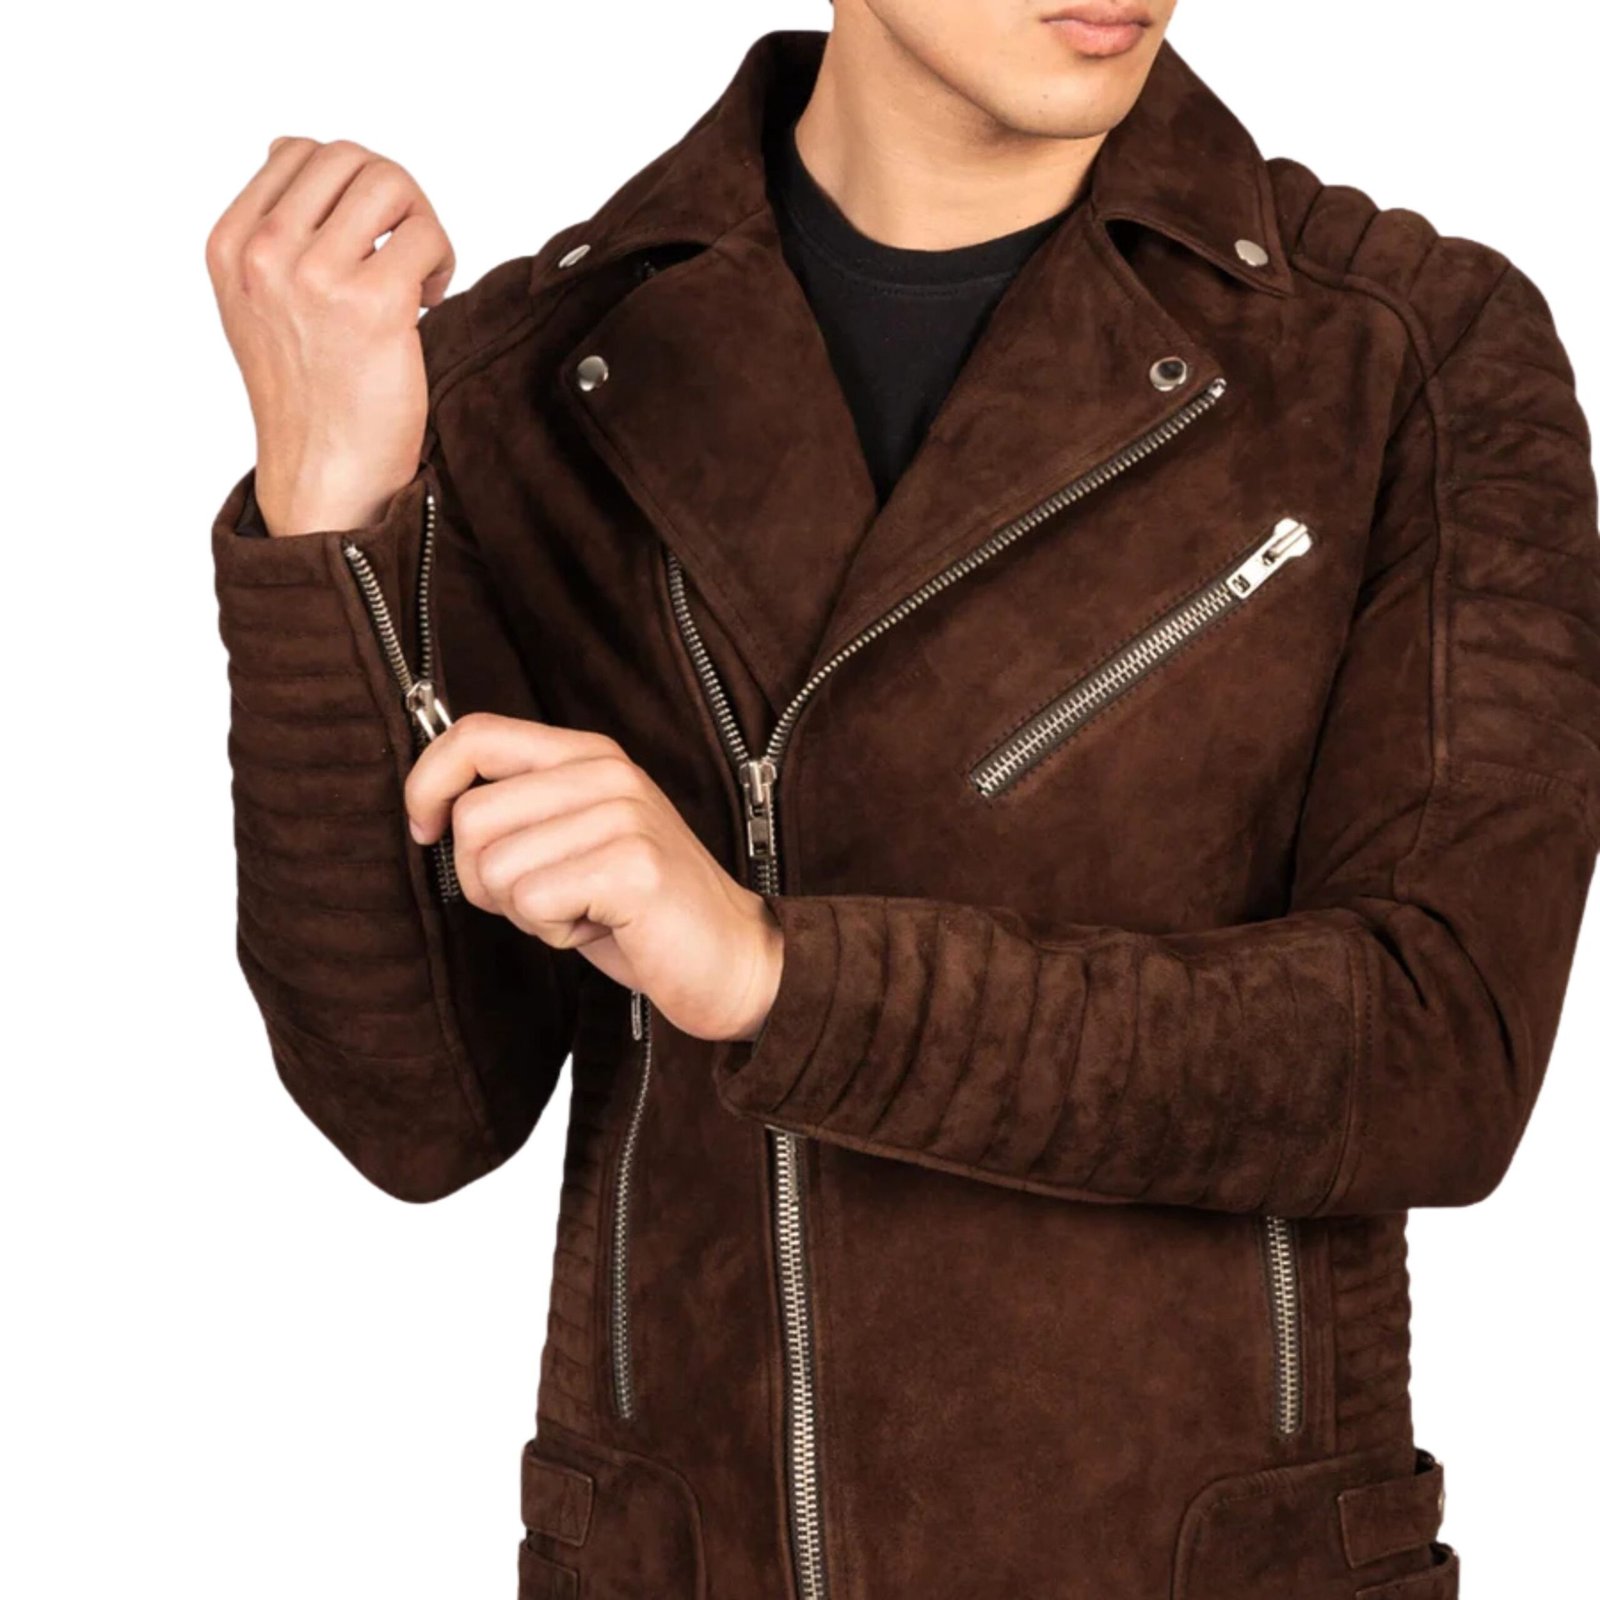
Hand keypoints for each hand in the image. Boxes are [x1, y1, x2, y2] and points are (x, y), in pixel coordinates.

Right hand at [204, 137, 455, 536]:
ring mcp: (314, 276)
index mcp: (230, 246)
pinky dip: (440, 262)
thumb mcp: (257, 299)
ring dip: (420, 222)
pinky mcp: (371, 303)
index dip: (351, 185)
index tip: (367, 237)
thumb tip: (289, 146)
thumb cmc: (307, 391)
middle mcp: (263, 254)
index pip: (299, 152)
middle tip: (405, 251)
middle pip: (350, 157)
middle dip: (394, 196)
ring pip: (390, 182)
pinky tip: (425, 304)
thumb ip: (270, 224)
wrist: (322, 471)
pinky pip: (426, 238)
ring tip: (417, 274)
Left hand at [405, 714, 783, 1042]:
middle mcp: (608, 773)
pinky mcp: (632, 867)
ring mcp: (624, 816)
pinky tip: (601, 927)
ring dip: (525, 912)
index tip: (425, 831)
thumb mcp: (576, 840)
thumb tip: (432, 808)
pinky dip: (553, 933)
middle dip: (485, 880)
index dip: (427, 783)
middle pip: (472, 817)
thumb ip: (520, 811)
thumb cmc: (641, 911)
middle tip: (544, 899)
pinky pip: (532, 902)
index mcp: (590, 756)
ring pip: (496, 868)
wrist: (734, 961)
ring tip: (583, 911)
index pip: (474, 734)